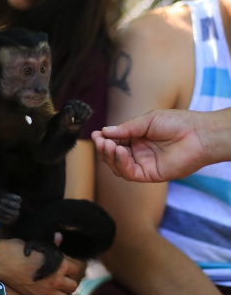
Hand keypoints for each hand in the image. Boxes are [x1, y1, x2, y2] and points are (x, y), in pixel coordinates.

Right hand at [0, 238, 84, 294]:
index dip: (71, 263)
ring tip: (56, 281)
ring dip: (62, 289)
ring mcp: (46, 291)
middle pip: (73, 284)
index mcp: (59, 265)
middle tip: (63, 272)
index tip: (66, 260)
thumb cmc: (19, 248)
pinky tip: (46, 286)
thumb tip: (59, 237)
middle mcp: (55, 280)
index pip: (75, 267)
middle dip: (70, 278)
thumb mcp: (38, 244)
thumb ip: (52, 245)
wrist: (1, 261)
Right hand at [92, 109, 207, 181]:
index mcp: (136, 138)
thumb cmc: (176, 122)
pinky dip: (121, 164)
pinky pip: (130, 173)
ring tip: (110, 146)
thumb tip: (105, 132)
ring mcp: (144, 163)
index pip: (114, 142)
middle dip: (104, 149)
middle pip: (113, 156)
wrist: (197, 133)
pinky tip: (121, 152)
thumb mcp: (146, 121)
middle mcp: (138, 152)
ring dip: (110, 157)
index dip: (104, 139)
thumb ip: (126, 129)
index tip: (96, 134)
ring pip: (118, 167)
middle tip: (100, 141)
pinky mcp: (150, 174)